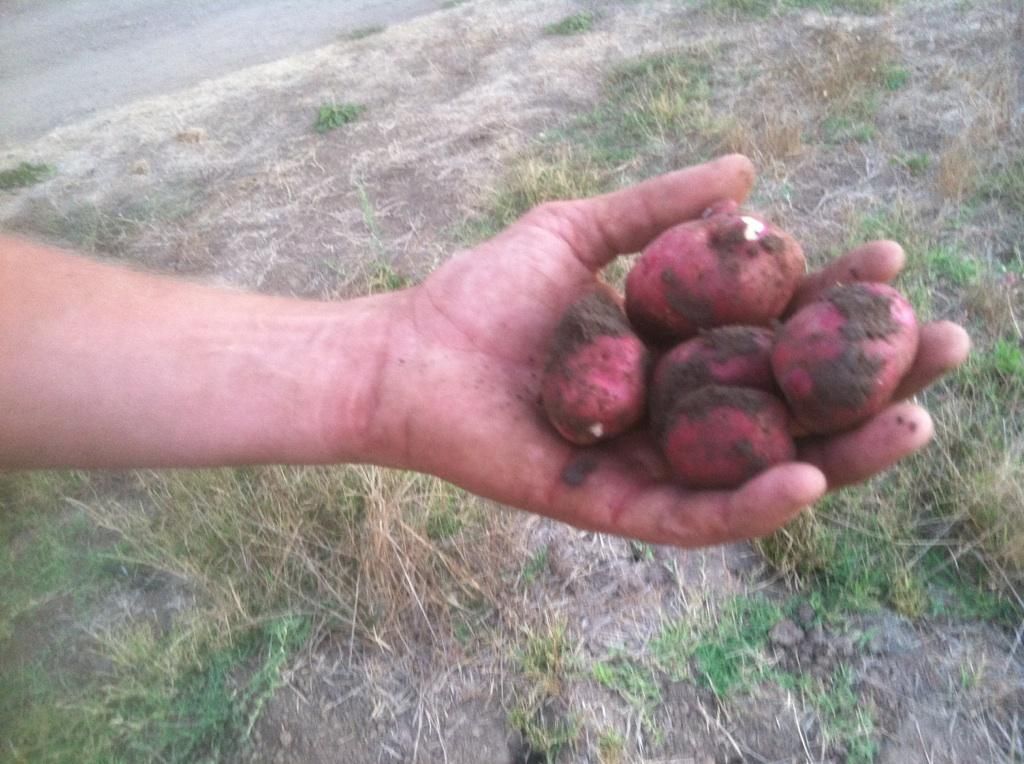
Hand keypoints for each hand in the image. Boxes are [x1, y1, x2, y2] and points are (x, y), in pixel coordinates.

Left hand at [376, 155, 968, 546]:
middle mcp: (674, 413)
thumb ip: (659, 209)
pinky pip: (693, 517)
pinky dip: (752, 503)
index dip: (836, 299)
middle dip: (870, 380)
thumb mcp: (580, 232)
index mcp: (673, 351)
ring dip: (843, 455)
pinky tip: (810, 475)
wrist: (408, 352)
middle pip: (788, 405)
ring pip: (760, 470)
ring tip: (913, 422)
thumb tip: (749, 172)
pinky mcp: (613, 510)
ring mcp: (649, 466)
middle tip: (944, 346)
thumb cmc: (483, 293)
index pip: (773, 329)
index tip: (893, 260)